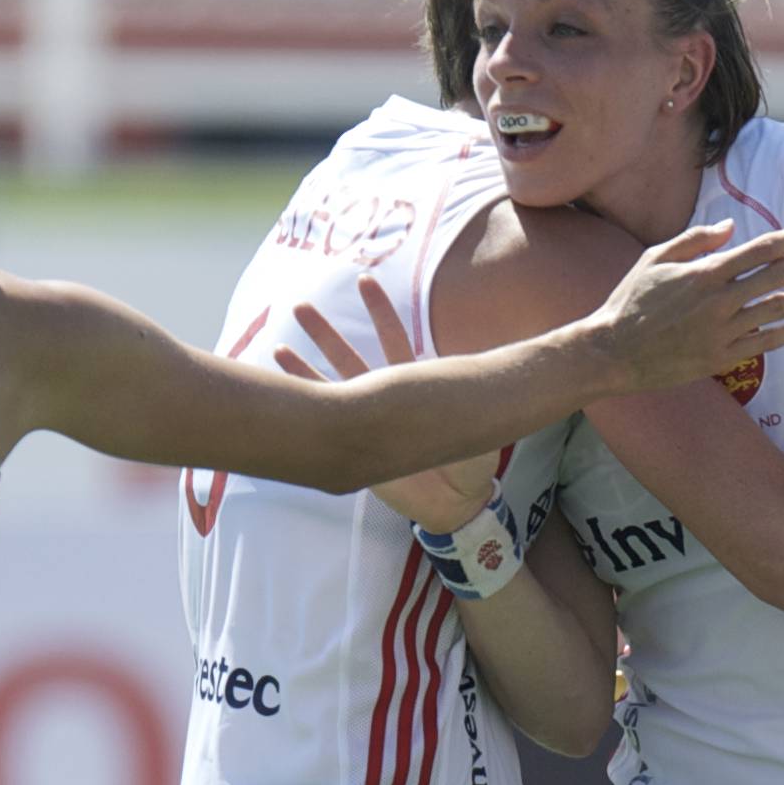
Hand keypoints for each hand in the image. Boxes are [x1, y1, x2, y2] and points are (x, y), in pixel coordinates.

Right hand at [282, 277, 497, 530]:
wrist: (457, 502)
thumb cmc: (473, 462)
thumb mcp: (483, 421)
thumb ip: (482, 395)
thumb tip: (506, 370)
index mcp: (413, 388)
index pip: (394, 343)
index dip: (381, 314)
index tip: (365, 282)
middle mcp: (384, 401)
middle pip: (349, 359)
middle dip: (325, 334)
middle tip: (300, 306)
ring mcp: (364, 422)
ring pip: (329, 386)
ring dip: (305, 362)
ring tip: (277, 349)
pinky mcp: (353, 448)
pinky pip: (323, 423)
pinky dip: (302, 403)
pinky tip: (279, 384)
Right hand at [591, 220, 783, 392]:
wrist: (612, 352)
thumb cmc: (630, 302)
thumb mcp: (654, 258)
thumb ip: (694, 240)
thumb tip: (729, 226)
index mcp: (704, 272)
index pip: (758, 251)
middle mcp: (718, 301)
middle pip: (776, 276)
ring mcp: (721, 331)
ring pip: (775, 310)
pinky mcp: (720, 358)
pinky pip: (763, 344)